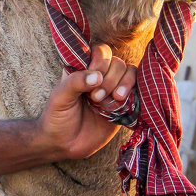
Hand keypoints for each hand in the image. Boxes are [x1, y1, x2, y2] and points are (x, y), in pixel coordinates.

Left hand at [38, 45, 137, 159]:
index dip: (100, 61)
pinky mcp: (124, 105)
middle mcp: (100, 76)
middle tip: (95, 98)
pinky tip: (122, 103)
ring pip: (130, 73)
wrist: (64, 144)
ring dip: (124, 84)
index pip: (100, 51)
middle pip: (118, 62)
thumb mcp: (60, 97)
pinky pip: (138, 91)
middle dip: (110, 78)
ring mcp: (113, 90)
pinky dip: (133, 94)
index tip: (92, 79)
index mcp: (83, 69)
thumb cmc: (57, 117)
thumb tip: (98, 76)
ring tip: (113, 100)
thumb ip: (75, 82)